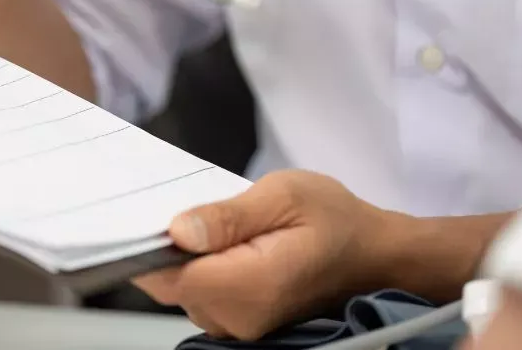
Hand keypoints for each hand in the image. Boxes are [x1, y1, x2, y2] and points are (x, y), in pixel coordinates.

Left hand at [133, 170, 393, 340]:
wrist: (377, 257)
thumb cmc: (338, 222)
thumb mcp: (284, 196)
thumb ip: (227, 216)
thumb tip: (178, 231)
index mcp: (248, 287)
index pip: (166, 276)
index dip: (148, 244)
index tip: (144, 212)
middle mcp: (238, 318)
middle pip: (169, 282)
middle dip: (171, 245)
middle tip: (195, 204)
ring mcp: (240, 326)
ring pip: (182, 288)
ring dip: (190, 255)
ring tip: (224, 221)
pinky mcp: (241, 322)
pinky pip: (201, 293)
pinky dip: (204, 266)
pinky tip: (227, 241)